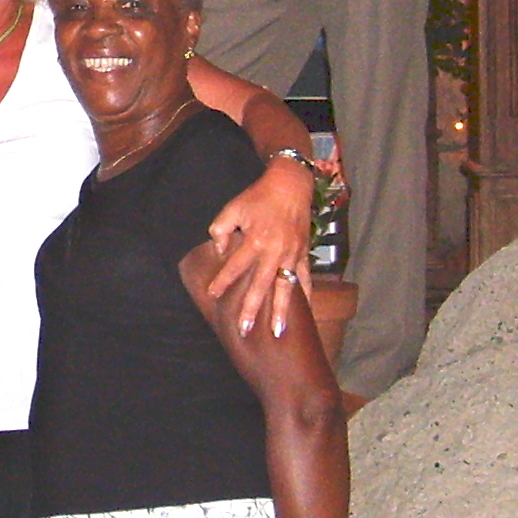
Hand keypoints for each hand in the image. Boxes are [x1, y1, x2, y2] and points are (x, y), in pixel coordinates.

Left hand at [206, 156, 312, 337]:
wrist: (291, 185)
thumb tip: (221, 251)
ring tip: (278, 331)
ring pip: (285, 288)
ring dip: (281, 311)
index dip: (222, 281)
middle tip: (244, 329)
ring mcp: (292, 255)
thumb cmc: (259, 197)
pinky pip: (305, 278)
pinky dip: (305, 295)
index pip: (235, 266)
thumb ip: (221, 230)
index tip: (212, 295)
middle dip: (252, 308)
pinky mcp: (304, 253)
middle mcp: (275, 251)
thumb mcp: (233, 207)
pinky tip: (305, 312)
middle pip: (261, 285)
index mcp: (255, 240)